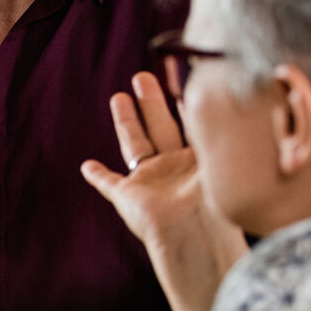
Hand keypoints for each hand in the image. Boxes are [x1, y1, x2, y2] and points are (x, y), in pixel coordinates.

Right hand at [80, 72, 205, 249]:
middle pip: (159, 126)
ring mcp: (149, 183)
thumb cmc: (213, 199)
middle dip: (151, 102)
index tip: (181, 86)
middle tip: (142, 76)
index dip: (184, 107)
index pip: (188, 126)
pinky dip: (98, 176)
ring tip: (119, 97)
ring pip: (133, 144)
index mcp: (197, 161)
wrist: (192, 234)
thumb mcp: (218, 157)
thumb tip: (222, 96)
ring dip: (126, 122)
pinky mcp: (127, 196)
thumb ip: (216, 130)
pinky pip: (108, 183)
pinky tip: (88, 167)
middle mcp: (172, 168)